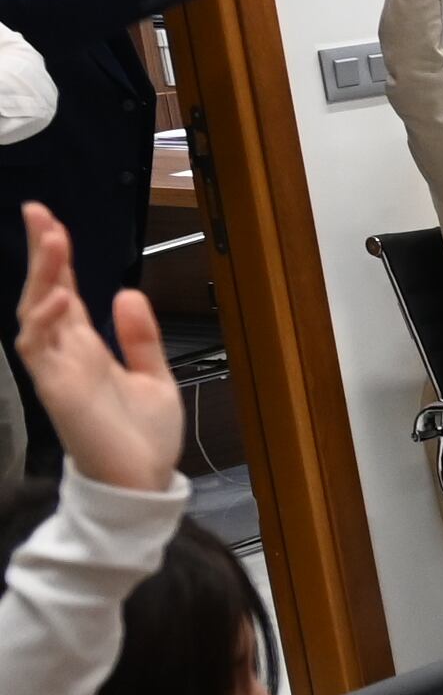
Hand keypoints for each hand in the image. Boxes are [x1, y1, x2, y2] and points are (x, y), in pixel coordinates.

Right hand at [14, 202, 183, 491]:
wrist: (143, 482)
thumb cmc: (142, 437)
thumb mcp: (154, 377)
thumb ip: (140, 338)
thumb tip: (128, 292)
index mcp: (88, 348)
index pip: (67, 293)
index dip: (58, 259)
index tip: (49, 221)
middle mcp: (67, 353)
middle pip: (45, 293)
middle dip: (41, 255)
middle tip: (38, 212)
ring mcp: (57, 369)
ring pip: (36, 313)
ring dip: (42, 277)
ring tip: (51, 238)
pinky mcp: (56, 390)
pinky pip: (38, 349)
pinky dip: (44, 321)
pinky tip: (59, 298)